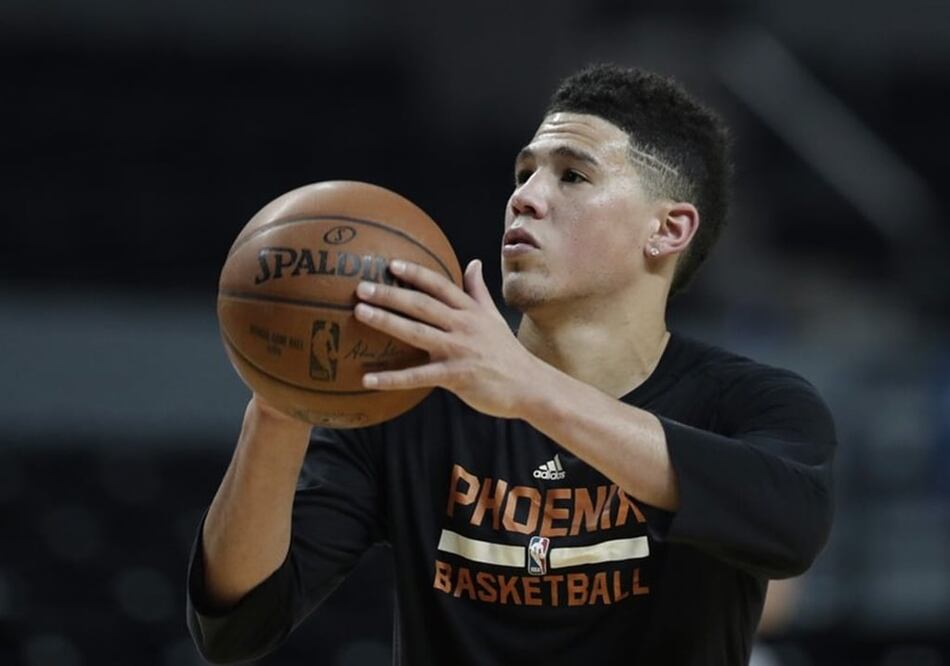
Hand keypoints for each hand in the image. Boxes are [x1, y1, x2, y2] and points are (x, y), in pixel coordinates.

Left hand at [353, 259, 542, 418]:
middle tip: (361, 286)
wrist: (530, 385)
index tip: (390, 264)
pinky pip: (418, 377)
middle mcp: (463, 325)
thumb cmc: (506, 352)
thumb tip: (473, 262)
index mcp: (470, 311)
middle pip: (422, 304)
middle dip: (390, 293)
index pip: (439, 285)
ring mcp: (459, 350)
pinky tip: (368, 379)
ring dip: (387, 321)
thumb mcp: (493, 317)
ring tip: (360, 313)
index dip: (415, 273)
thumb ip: (478, 291)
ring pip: (417, 332)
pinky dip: (392, 379)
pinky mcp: (456, 376)